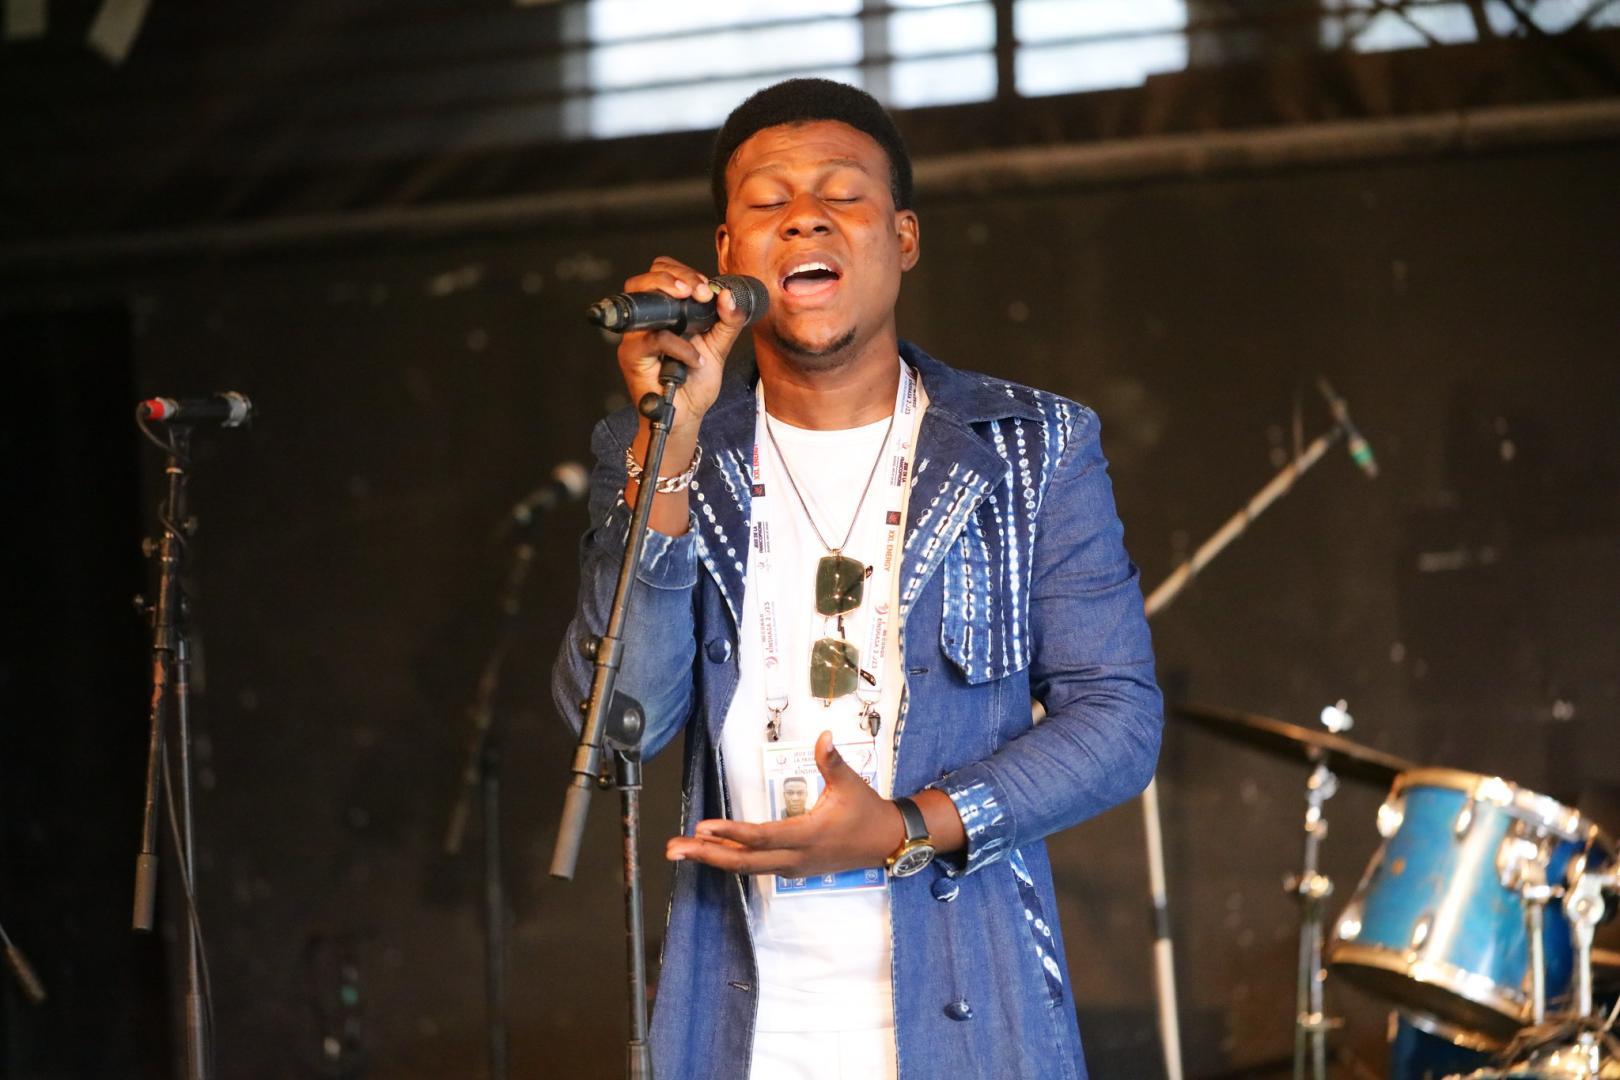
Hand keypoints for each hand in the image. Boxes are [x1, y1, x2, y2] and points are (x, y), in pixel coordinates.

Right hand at [616, 256, 747, 439]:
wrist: (688, 415)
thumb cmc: (695, 382)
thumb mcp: (719, 347)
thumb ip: (728, 321)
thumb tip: (728, 294)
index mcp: (666, 312)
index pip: (662, 273)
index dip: (682, 271)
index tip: (707, 288)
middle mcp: (647, 321)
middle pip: (643, 279)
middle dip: (674, 276)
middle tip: (699, 291)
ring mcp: (636, 337)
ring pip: (641, 301)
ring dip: (670, 295)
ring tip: (696, 302)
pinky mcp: (632, 355)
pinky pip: (653, 339)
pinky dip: (679, 346)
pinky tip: (695, 360)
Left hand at [666, 732, 905, 877]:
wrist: (885, 842)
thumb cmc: (866, 811)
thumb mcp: (850, 783)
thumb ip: (832, 761)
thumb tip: (824, 736)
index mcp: (808, 835)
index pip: (762, 837)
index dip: (731, 833)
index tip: (703, 827)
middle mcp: (795, 857)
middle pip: (744, 862)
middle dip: (706, 855)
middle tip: (673, 848)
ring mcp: (792, 868)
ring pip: (746, 867)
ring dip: (712, 858)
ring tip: (680, 850)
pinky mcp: (791, 869)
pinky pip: (754, 866)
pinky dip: (729, 859)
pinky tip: (709, 851)